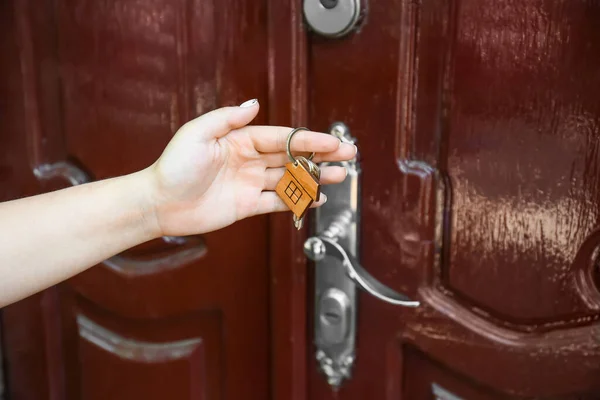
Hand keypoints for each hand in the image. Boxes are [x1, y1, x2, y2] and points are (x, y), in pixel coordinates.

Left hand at [145, 99, 356, 235]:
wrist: (158, 203)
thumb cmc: (173, 166)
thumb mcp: (197, 134)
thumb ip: (227, 119)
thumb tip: (254, 104)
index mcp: (240, 141)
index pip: (282, 138)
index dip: (308, 140)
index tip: (331, 142)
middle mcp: (249, 160)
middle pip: (292, 157)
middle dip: (321, 156)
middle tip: (348, 155)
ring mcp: (250, 183)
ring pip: (290, 179)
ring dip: (315, 177)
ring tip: (340, 176)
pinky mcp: (247, 206)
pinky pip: (278, 202)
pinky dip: (297, 200)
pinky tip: (316, 198)